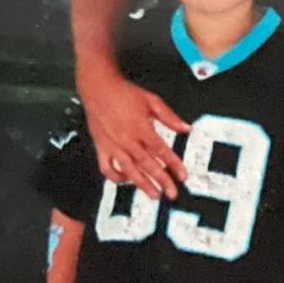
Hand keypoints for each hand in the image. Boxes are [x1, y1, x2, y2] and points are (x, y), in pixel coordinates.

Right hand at [78, 65, 189, 198]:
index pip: (161, 151)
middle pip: (147, 164)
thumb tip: (186, 128)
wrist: (98, 87)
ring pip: (129, 170)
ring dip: (142, 184)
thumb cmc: (124, 93)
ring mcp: (113, 145)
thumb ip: (169, 117)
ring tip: (154, 195)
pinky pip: (107, 167)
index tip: (183, 176)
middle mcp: (127, 139)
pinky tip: (125, 181)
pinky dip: (116, 177)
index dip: (174, 165)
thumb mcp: (151, 100)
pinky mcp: (101, 147)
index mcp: (141, 128)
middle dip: (161, 180)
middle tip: (172, 193)